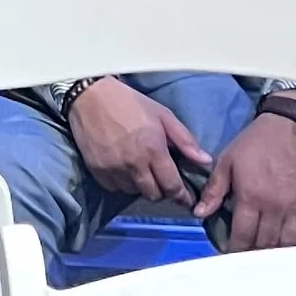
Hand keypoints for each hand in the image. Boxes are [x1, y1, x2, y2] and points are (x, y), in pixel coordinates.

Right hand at [66, 77, 207, 203]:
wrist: (90, 95)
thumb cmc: (129, 102)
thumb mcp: (163, 115)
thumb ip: (185, 140)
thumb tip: (205, 161)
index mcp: (153, 150)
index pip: (172, 186)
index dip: (182, 197)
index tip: (186, 200)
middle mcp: (134, 164)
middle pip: (153, 194)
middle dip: (162, 191)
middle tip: (162, 181)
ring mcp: (113, 168)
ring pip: (133, 192)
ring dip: (141, 186)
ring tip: (141, 172)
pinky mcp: (96, 169)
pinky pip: (114, 187)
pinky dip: (122, 183)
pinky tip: (123, 170)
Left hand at [197, 112, 295, 249]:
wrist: (289, 127)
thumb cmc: (255, 142)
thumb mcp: (227, 161)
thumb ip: (214, 189)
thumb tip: (199, 213)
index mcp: (251, 197)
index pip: (243, 234)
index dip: (235, 248)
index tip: (229, 253)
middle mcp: (274, 207)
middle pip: (265, 243)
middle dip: (254, 252)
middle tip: (246, 255)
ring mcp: (295, 207)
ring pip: (288, 242)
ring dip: (276, 251)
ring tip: (265, 253)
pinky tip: (292, 246)